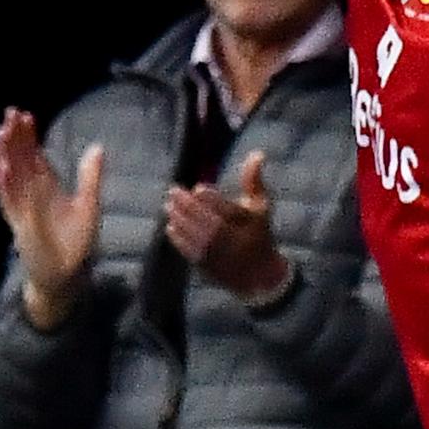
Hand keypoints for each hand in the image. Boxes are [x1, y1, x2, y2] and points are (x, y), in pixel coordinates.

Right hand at [0, 111, 101, 327]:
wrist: (66, 273)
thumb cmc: (75, 241)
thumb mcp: (88, 205)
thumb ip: (90, 177)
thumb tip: (97, 147)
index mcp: (47, 187)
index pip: (35, 155)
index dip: (30, 136)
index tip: (25, 115)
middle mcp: (32, 194)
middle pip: (20, 159)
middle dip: (14, 137)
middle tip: (10, 113)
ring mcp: (23, 207)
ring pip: (12, 175)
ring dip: (6, 154)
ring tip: (2, 132)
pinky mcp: (20, 223)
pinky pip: (11, 202)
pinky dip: (6, 185)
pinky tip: (4, 167)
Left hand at [163, 153, 292, 301]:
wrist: (259, 275)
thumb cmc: (258, 232)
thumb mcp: (260, 206)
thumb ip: (254, 181)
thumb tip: (257, 153)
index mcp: (251, 225)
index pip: (230, 211)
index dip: (212, 199)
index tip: (197, 188)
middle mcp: (236, 242)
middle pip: (210, 224)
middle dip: (189, 208)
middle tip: (173, 192)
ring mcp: (222, 257)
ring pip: (198, 238)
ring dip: (181, 221)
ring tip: (168, 207)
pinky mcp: (211, 269)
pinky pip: (193, 253)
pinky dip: (180, 240)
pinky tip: (170, 227)